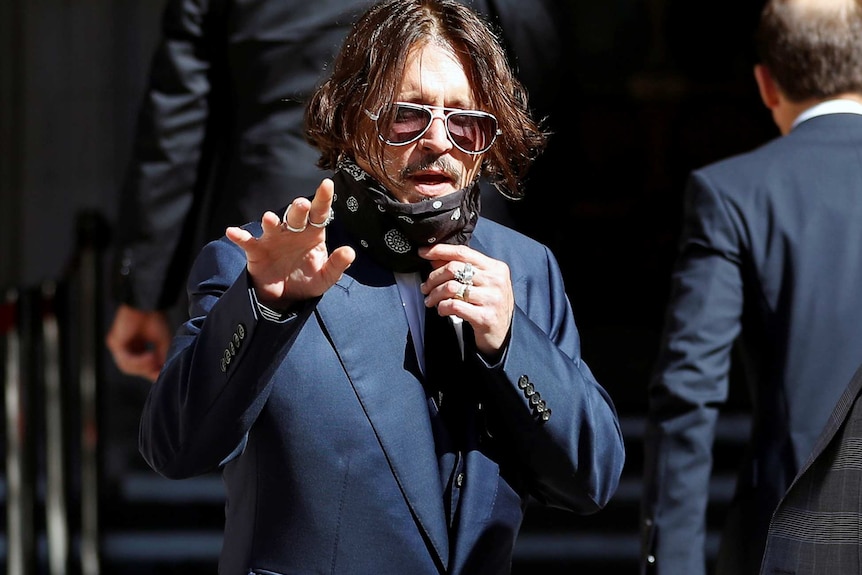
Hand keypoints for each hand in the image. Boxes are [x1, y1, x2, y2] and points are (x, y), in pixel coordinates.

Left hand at [105, 304, 171, 381]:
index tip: (162, 376)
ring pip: (127, 367)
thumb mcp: (162, 343)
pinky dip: (138, 360)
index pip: (140, 366)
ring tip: (154, 358)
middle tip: (159, 368)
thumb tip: (161, 374)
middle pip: (133, 369)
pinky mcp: (115, 342)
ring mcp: (119, 345)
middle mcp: (125, 346)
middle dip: (147, 370)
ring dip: (143, 365)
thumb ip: (161, 359)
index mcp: (136, 346)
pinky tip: (149, 356)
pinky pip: (125, 360)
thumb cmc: (155, 318)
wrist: (147, 304)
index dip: (151, 373)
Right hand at [225, 178, 354, 307]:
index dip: (323, 198)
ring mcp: (273, 239)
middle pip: (296, 216)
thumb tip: (350, 251)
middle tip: (301, 204)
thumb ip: (337, 266)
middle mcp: (293, 231)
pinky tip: (232, 232)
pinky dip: (240, 236)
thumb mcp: (325, 278)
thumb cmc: (306, 280)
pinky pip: (247, 242)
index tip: (327, 184)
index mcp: (312, 234)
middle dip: (298, 209)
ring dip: (271, 221)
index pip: (320, 213)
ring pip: (272, 225)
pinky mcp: (256, 251)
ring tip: (270, 219)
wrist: (284, 298)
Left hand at [419, 243, 513, 356]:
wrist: (501, 335)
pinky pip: (454, 306)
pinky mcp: (485, 317)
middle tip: (425, 287)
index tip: (423, 252)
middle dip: (433, 277)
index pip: (463, 252)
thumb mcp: (481, 284)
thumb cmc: (488, 306)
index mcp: (495, 268)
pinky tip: (441, 310)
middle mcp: (495, 280)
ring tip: (430, 300)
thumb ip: (461, 269)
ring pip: (450, 287)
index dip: (440, 250)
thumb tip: (435, 257)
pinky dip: (442, 307)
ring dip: (434, 294)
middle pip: (454, 268)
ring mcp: (491, 298)